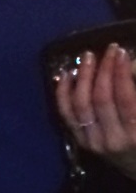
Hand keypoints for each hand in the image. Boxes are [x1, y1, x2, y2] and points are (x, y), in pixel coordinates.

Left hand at [55, 45, 135, 182]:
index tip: (121, 52)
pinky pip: (66, 114)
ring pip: (81, 104)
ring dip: (83, 77)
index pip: (125, 98)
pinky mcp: (80, 142)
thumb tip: (128, 66)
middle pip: (101, 98)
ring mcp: (93, 142)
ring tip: (88, 57)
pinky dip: (63, 92)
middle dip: (104, 70)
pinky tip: (66, 75)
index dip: (121, 72)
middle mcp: (113, 139)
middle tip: (107, 50)